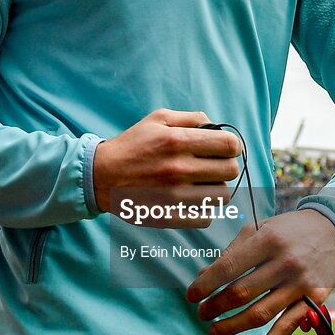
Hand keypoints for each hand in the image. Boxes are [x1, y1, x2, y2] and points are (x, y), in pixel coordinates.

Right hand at [93, 109, 241, 226]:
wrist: (102, 176)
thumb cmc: (133, 145)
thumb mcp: (158, 118)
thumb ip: (191, 118)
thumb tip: (216, 126)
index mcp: (178, 140)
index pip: (230, 145)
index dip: (232, 145)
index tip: (224, 148)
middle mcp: (179, 168)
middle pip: (230, 170)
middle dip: (226, 165)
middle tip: (212, 165)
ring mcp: (176, 195)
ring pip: (222, 195)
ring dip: (215, 188)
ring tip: (201, 183)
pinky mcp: (171, 216)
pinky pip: (206, 216)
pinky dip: (203, 209)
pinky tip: (191, 200)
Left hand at [185, 208, 334, 334]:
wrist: (333, 230)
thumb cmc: (287, 229)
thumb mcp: (259, 229)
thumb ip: (232, 252)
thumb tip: (204, 274)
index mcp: (267, 240)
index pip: (229, 267)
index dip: (206, 284)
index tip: (191, 295)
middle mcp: (285, 262)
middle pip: (242, 292)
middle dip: (216, 306)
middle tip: (201, 313)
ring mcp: (300, 284)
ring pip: (260, 313)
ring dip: (232, 326)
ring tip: (213, 331)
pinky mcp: (313, 301)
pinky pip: (287, 327)